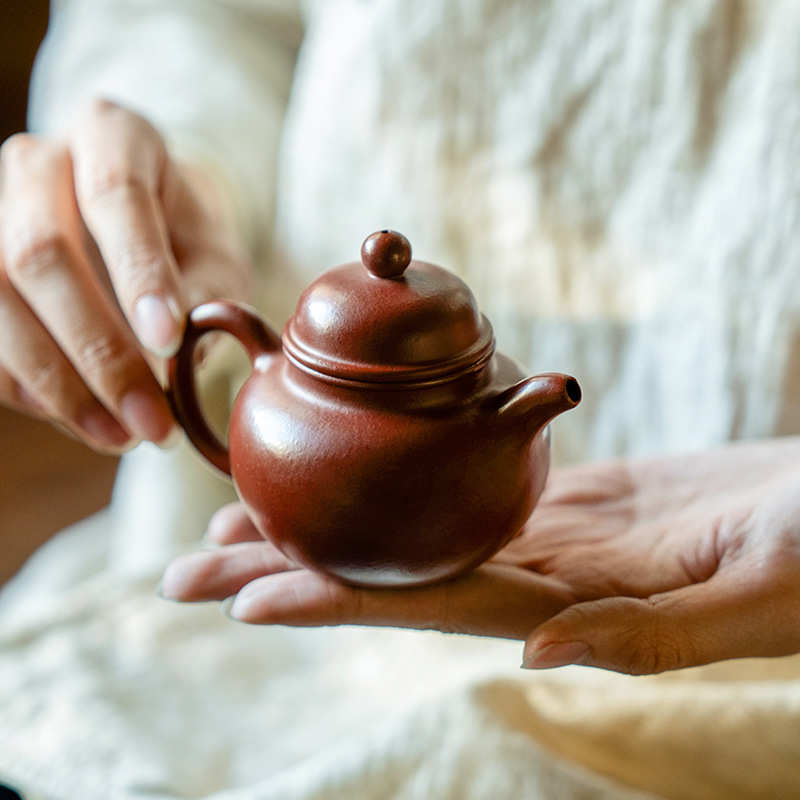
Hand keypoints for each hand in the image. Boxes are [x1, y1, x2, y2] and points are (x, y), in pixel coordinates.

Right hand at [0, 99, 251, 449]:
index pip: (116, 197)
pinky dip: (33, 390)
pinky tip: (86, 422)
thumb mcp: (217, 254)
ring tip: (123, 437)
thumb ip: (205, 295)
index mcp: (113, 136)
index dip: (139, 274)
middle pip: (40, 254)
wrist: (142, 221)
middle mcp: (38, 162)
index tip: (168, 342)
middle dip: (98, 352)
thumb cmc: (188, 235)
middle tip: (152, 421)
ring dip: (60, 384)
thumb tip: (172, 366)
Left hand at [160, 437, 799, 674]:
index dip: (333, 599)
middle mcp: (536, 578)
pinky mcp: (566, 497)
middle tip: (194, 565)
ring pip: (414, 529)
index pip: (424, 604)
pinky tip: (359, 470)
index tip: (246, 595)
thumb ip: (648, 637)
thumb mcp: (750, 597)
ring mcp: (545, 535)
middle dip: (293, 569)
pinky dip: (402, 479)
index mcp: (567, 607)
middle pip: (392, 573)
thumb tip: (538, 659)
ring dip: (331, 523)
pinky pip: (464, 486)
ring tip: (246, 515)